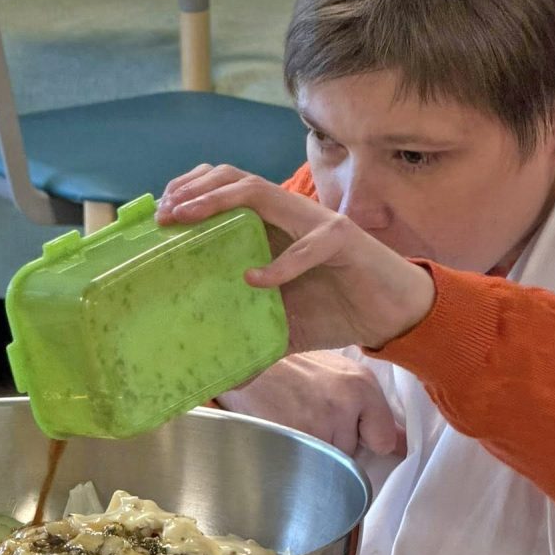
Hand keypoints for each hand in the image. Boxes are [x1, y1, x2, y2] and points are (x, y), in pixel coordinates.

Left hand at [157, 164, 435, 351]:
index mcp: (271, 226)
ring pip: (259, 192)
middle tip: (165, 215)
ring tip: (188, 221)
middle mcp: (288, 215)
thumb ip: (254, 337)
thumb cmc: (339, 309)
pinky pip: (305, 246)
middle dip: (193, 190)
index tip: (160, 214)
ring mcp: (314, 223)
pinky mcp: (341, 240)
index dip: (190, 191)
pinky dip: (278, 264)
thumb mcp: (284, 326)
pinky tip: (256, 280)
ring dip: (218, 203)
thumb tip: (224, 376)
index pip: (224, 187)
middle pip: (233, 177)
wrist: (393, 314)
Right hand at [218, 351, 405, 455]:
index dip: (366, 438)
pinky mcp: (296, 439)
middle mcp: (347, 404)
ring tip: (293, 420)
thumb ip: (367, 403)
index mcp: (361, 384)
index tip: (352, 431)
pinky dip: (295, 455)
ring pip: (329, 461)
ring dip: (313, 449)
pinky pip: (306, 464)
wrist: (244, 355)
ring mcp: (321, 425)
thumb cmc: (288, 361)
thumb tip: (399, 441)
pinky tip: (283, 430)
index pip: (387, 439)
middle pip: (353, 453)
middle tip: (308, 414)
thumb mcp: (336, 370)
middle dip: (335, 442)